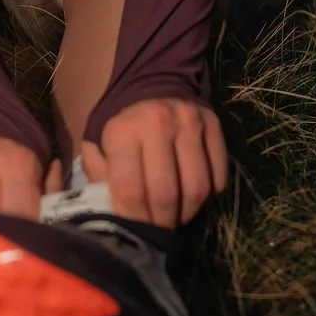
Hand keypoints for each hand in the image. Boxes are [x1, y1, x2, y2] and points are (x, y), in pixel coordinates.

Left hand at [80, 98, 227, 230]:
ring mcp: (189, 121)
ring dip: (188, 211)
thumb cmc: (122, 126)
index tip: (137, 230)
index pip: (131, 191)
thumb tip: (111, 212)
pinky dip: (210, 193)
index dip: (135, 219)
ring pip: (197, 187)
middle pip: (166, 193)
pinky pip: (218, 173)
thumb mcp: (97, 145)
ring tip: (178, 216)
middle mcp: (157, 122)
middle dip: (163, 221)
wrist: (152, 85)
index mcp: (122, 131)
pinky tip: (195, 196)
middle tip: (160, 229)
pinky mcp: (213, 123)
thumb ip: (99, 176)